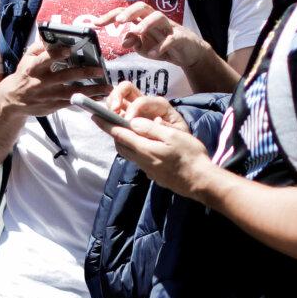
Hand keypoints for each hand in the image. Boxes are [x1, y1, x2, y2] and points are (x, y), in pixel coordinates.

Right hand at [0, 39, 108, 117]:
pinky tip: (99, 97)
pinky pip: (72, 102)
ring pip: (72, 92)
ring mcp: (48, 95)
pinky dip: (87, 99)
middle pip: (64, 76)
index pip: (44, 60)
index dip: (56, 55)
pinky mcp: (53, 105)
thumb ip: (39, 47)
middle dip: (83, 73)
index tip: (69, 50)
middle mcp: (41, 82)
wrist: (13, 99)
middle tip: (100, 70)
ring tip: (107, 87)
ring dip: (91, 90)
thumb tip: (50, 36)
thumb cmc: (24, 75)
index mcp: (33, 68)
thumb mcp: (26, 59)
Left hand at [94, 3, 211, 68]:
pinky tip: (153, 55)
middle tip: (118, 22)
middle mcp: (155, 19)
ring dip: (146, 23)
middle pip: (142, 7)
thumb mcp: (144, 47)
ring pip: (158, 17)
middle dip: (129, 12)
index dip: (110, 16)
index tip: (96, 23)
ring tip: (137, 32)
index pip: (125, 12)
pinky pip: (171, 38)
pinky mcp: (181, 37)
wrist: (188, 53)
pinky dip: (162, 46)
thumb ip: (133, 42)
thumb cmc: (163, 46)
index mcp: (143, 20)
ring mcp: (169, 27)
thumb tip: (124, 40)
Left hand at [94, 114, 211, 198]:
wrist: (201, 182)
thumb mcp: (173, 136)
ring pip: (128, 153)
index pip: (119, 134)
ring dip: (122, 141)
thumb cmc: (190, 156)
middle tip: (108, 121)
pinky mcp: (154, 174)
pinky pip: (137, 159)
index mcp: (145, 149)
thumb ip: (151, 129)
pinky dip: (133, 149)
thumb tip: (132, 122)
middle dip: (113, 132)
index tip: (95, 115)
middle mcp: (142, 160)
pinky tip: (142, 145)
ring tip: (124, 131)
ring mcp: (148, 169)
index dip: (106, 124)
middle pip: (120, 145)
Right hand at [105, 81, 188, 133]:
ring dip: (110, 103)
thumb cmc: (178, 138)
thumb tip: (154, 122)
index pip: (142, 101)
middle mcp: (144, 103)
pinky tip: (105, 121)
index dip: (133, 109)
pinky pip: (113, 110)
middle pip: (126, 88)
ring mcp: (133, 109)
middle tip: (113, 110)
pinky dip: (107, 114)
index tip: (128, 123)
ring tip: (106, 116)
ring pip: (117, 97)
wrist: (178, 146)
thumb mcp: (177, 133)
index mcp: (158, 105)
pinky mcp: (126, 118)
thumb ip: (166, 127)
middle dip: (116, 96)